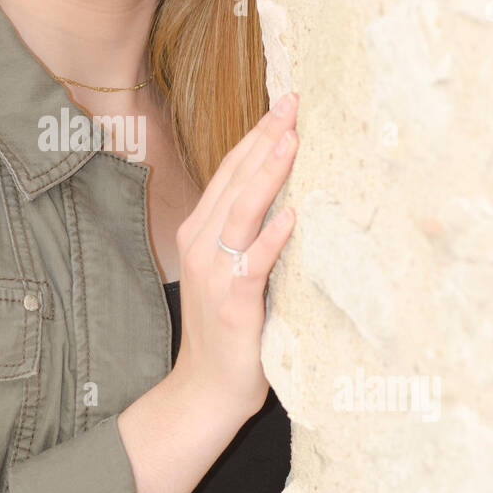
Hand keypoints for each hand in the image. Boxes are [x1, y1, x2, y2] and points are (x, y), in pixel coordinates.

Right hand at [171, 92, 298, 419]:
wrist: (207, 386)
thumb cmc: (228, 328)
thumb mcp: (233, 269)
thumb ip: (249, 233)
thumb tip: (287, 194)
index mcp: (200, 231)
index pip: (230, 172)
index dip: (256, 136)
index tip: (284, 105)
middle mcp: (202, 244)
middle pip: (235, 180)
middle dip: (264, 140)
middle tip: (292, 105)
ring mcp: (214, 272)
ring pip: (241, 211)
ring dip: (268, 175)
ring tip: (291, 142)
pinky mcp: (233, 302)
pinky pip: (253, 262)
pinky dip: (272, 237)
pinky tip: (292, 216)